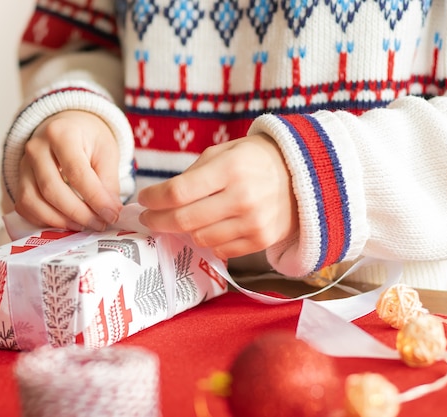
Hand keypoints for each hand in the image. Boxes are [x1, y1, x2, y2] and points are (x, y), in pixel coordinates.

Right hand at [14, 110, 121, 230]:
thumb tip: (110, 212)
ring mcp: (23, 165)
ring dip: (60, 221)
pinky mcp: (19, 180)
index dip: (95, 198)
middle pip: (52, 189)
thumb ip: (108, 183)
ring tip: (84, 225)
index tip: (111, 215)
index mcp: (61, 133)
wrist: (66, 128)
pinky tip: (66, 223)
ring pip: (33, 202)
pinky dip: (44, 221)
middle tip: (100, 224)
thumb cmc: (88, 139)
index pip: (77, 172)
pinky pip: (25, 207)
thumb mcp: (106, 152)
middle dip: (78, 213)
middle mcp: (36, 147)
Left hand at [138, 133, 297, 258]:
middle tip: (148, 218)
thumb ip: (192, 175)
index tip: (143, 199)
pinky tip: (207, 227)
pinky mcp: (261, 240)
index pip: (178, 192)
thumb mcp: (223, 153)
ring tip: (180, 220)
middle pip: (184, 219)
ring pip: (200, 238)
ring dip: (184, 231)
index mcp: (230, 168)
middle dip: (158, 220)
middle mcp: (243, 197)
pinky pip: (221, 249)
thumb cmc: (253, 160)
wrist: (302, 175)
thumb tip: (160, 200)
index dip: (153, 198)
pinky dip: (208, 240)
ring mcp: (254, 222)